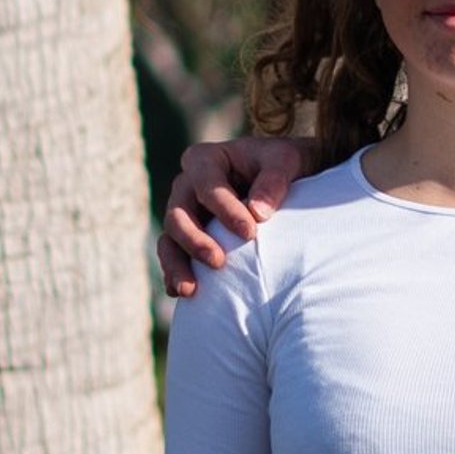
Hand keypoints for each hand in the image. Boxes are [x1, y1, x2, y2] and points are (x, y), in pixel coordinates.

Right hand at [158, 133, 311, 300]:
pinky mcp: (187, 237)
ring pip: (169, 239)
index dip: (225, 209)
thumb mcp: (285, 160)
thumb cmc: (283, 163)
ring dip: (177, 265)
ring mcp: (185, 213)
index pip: (206, 185)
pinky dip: (176, 274)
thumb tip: (258, 213)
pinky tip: (182, 293)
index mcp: (205, 160)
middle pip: (177, 214)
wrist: (285, 177)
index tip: (250, 232)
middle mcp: (187, 185)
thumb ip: (274, 180)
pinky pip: (173, 256)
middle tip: (218, 262)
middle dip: (194, 240)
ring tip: (190, 290)